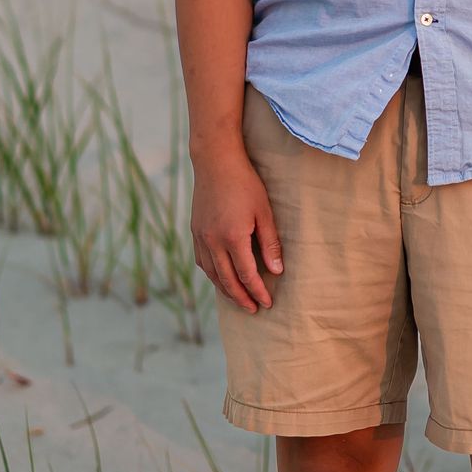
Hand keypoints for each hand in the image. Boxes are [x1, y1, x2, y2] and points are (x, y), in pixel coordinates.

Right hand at [190, 150, 283, 311]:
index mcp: (232, 238)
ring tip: (239, 299)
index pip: (246, 275)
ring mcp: (201, 237)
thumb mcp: (264, 212)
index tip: (267, 303)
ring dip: (226, 290)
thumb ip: (270, 243)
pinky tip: (221, 278)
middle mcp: (212, 241)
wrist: (215, 161)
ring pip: (212, 274)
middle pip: (227, 280)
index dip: (258, 291)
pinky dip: (213, 274)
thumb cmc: (245, 183)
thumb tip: (276, 271)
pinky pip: (202, 261)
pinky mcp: (195, 231)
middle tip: (254, 310)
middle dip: (241, 298)